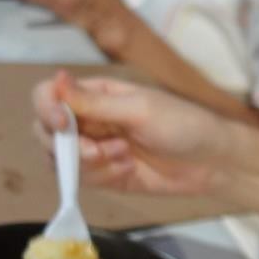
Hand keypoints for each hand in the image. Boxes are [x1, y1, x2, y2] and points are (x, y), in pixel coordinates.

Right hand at [33, 70, 241, 196]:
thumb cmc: (183, 124)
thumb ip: (94, 103)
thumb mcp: (139, 109)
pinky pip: (83, 180)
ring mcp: (95, 149)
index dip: (46, 109)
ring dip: (90, 163)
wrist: (213, 162)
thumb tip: (56, 79)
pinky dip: (103, 176)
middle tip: (101, 150)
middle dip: (69, 145)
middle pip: (45, 131)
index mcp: (95, 95)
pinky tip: (130, 169)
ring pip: (61, 160)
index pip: (47, 96)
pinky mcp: (105, 175)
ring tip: (126, 158)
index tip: (63, 123)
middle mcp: (89, 120)